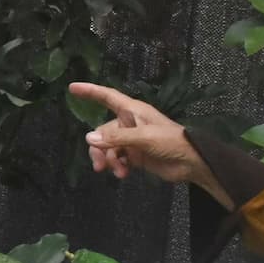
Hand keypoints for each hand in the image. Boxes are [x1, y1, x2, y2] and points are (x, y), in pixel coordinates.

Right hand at [70, 83, 227, 205]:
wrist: (190, 162)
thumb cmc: (171, 141)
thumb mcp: (143, 138)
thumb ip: (116, 138)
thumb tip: (89, 138)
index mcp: (132, 111)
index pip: (107, 97)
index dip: (90, 91)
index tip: (72, 88)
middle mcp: (129, 123)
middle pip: (102, 131)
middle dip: (99, 148)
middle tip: (99, 165)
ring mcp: (131, 140)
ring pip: (107, 147)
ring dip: (109, 160)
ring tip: (117, 172)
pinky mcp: (135, 155)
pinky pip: (117, 158)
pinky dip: (117, 166)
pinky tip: (123, 174)